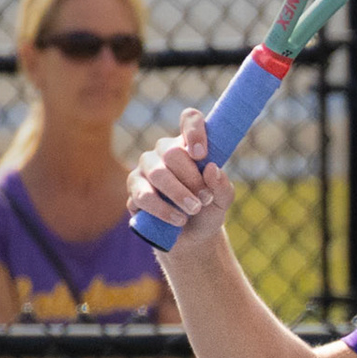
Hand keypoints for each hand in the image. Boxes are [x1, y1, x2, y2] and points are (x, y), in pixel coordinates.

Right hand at [129, 109, 234, 249]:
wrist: (191, 238)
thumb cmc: (208, 210)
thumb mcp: (223, 200)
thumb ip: (222, 185)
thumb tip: (211, 169)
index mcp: (190, 145)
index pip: (190, 119)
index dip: (195, 130)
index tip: (202, 154)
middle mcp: (165, 152)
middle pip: (172, 151)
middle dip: (192, 178)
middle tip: (205, 198)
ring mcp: (146, 169)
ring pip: (158, 173)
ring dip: (178, 194)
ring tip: (193, 210)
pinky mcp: (134, 190)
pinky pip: (143, 195)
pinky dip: (162, 209)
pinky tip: (177, 220)